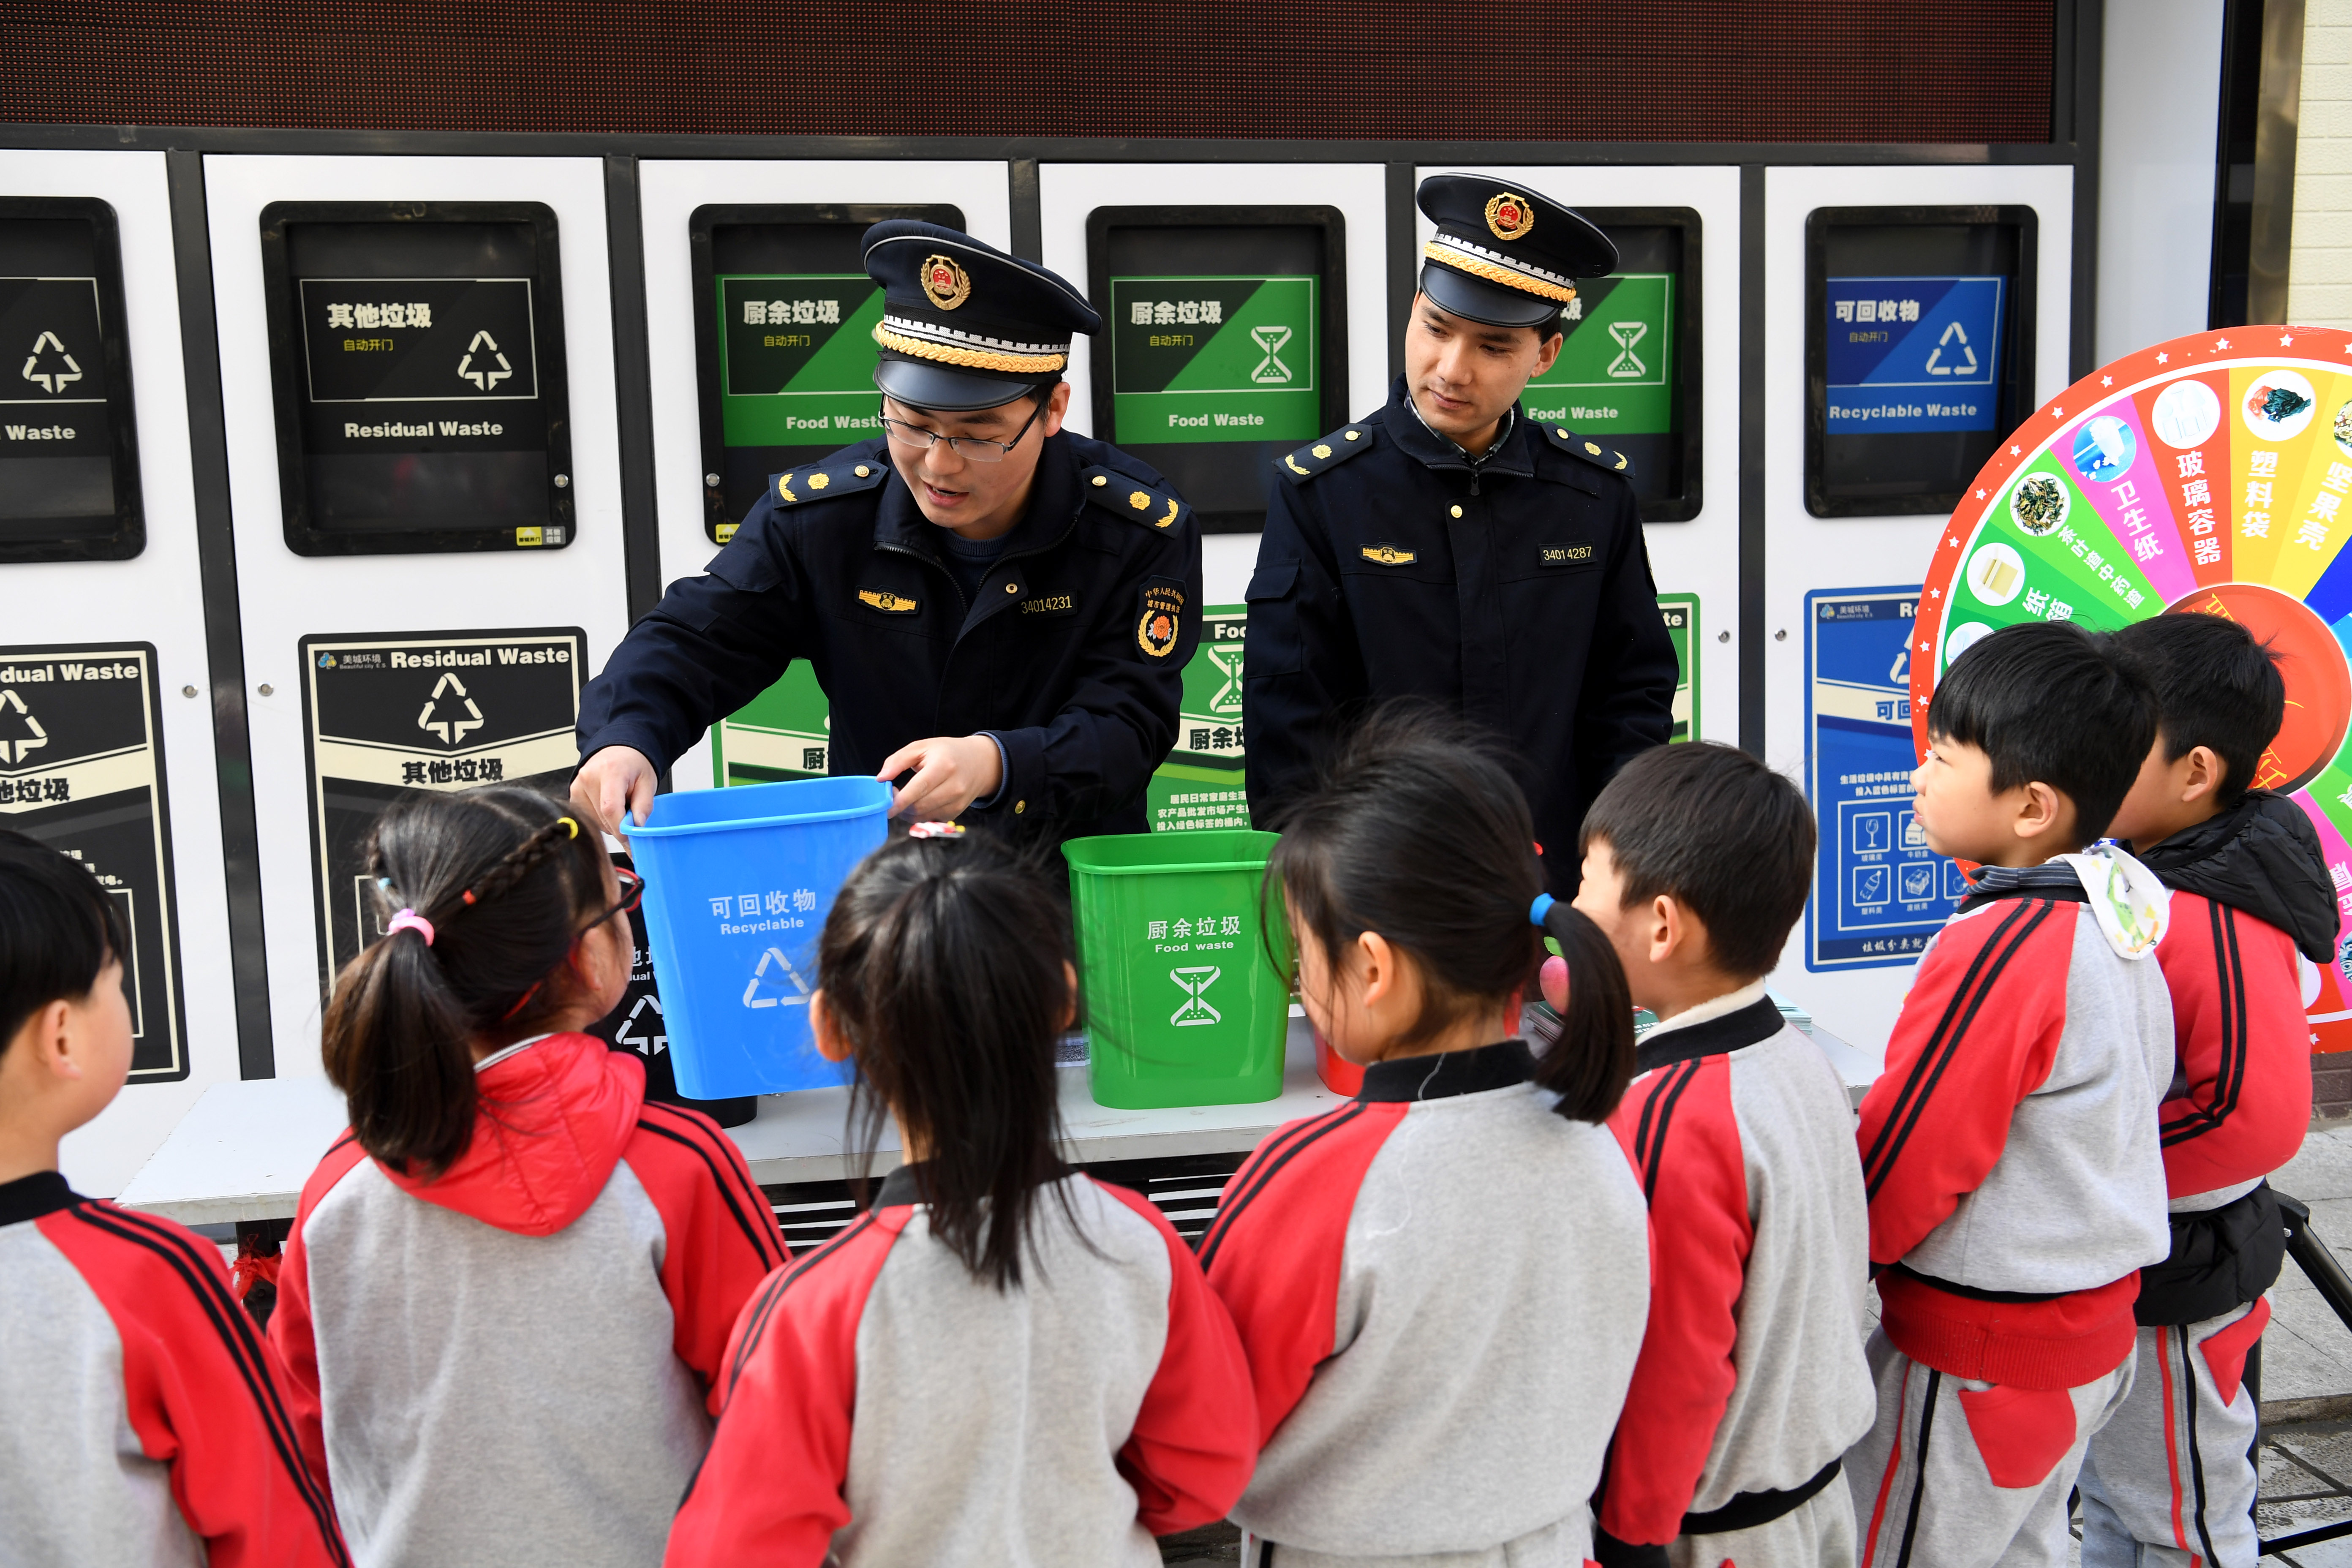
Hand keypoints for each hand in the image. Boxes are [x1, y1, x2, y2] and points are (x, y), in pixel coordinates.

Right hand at [572, 745, 658, 837]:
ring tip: (620, 804)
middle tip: (632, 815)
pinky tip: (609, 806)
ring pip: (596, 822)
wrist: (618, 750)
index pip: (610, 809)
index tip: (632, 841)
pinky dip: (602, 819)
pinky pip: (589, 818)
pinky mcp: (573, 795)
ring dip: (611, 823)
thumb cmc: (633, 763)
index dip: (621, 829)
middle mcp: (588, 778)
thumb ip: (644, 806)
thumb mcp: (648, 781)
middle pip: (603, 818)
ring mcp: (577, 787)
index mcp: (610, 771)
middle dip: (620, 826)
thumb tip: (638, 829)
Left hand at [876, 735, 1003, 821]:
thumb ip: (898, 760)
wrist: (980, 762)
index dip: (900, 800)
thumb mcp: (922, 747)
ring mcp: (957, 801)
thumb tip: (881, 778)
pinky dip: (920, 814)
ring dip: (908, 812)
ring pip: (924, 815)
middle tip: (895, 796)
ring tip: (906, 799)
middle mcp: (954, 785)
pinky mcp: (957, 811)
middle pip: (919, 806)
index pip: (918, 788)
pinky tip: (920, 802)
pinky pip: (931, 818)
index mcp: (944, 765)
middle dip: (901, 806)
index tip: (885, 806)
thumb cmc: (946, 752)